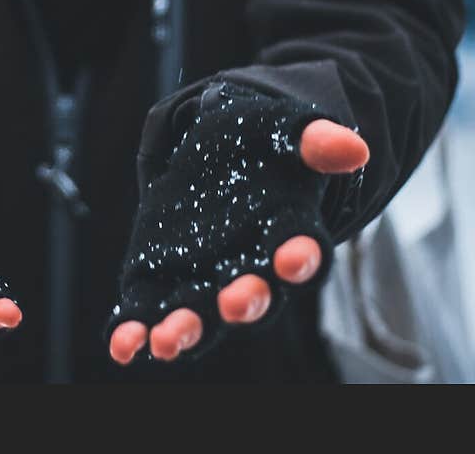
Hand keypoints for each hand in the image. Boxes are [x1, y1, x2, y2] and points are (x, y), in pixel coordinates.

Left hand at [105, 84, 369, 365]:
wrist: (216, 147)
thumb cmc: (260, 142)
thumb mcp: (284, 131)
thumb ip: (313, 141)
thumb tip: (352, 147)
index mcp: (289, 234)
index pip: (302, 253)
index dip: (299, 257)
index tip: (292, 258)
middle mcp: (250, 270)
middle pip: (252, 297)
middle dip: (242, 301)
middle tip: (232, 303)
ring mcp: (204, 279)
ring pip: (200, 315)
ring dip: (185, 331)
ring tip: (165, 342)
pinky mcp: (162, 278)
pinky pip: (150, 312)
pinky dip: (136, 330)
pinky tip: (122, 344)